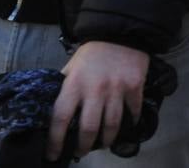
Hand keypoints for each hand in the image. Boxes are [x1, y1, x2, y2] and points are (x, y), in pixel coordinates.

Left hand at [47, 41, 148, 160]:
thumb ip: (65, 87)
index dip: (55, 140)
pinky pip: (134, 111)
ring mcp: (117, 89)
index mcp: (74, 85)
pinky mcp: (135, 87)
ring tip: (103, 144)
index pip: (60, 118)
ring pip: (112, 124)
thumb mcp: (71, 67)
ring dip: (106, 140)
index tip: (53, 154)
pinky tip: (128, 126)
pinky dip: (131, 121)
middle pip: (88, 127)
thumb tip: (56, 110)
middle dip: (83, 146)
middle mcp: (95, 90)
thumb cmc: (92, 53)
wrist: (121, 33)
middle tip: (81, 152)